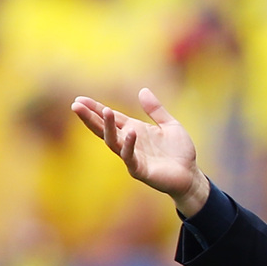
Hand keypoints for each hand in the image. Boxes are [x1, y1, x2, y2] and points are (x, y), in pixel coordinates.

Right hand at [71, 88, 209, 215]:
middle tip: (75, 105)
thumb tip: (143, 90)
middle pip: (104, 129)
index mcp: (134, 130)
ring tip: (104, 111)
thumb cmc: (179, 152)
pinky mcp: (140, 170)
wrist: (191, 175)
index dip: (95, 109)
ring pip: (113, 142)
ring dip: (107, 127)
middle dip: (90, 117)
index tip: (79, 99)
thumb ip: (156, 110)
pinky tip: (130, 132)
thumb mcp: (170, 125)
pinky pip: (130, 157)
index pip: (111, 118)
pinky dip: (129, 145)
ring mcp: (133, 157)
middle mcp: (129, 143)